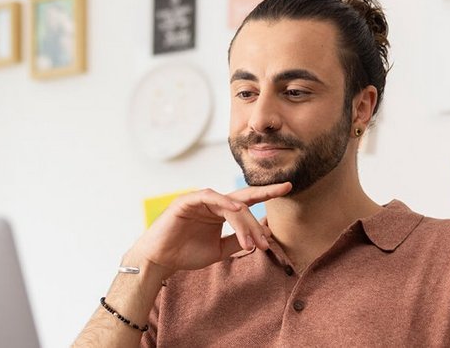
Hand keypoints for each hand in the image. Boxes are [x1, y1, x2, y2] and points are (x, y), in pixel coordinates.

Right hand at [126, 182, 291, 279]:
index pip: (247, 201)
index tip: (288, 188)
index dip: (267, 194)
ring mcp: (200, 199)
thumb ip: (238, 241)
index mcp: (220, 212)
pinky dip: (224, 202)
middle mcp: (212, 203)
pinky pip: (209, 197)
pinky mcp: (187, 200)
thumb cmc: (186, 254)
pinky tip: (237, 211)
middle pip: (243, 198)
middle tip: (284, 190)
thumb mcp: (219, 250)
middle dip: (265, 193)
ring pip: (230, 203)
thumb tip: (264, 236)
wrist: (160, 260)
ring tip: (253, 243)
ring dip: (245, 223)